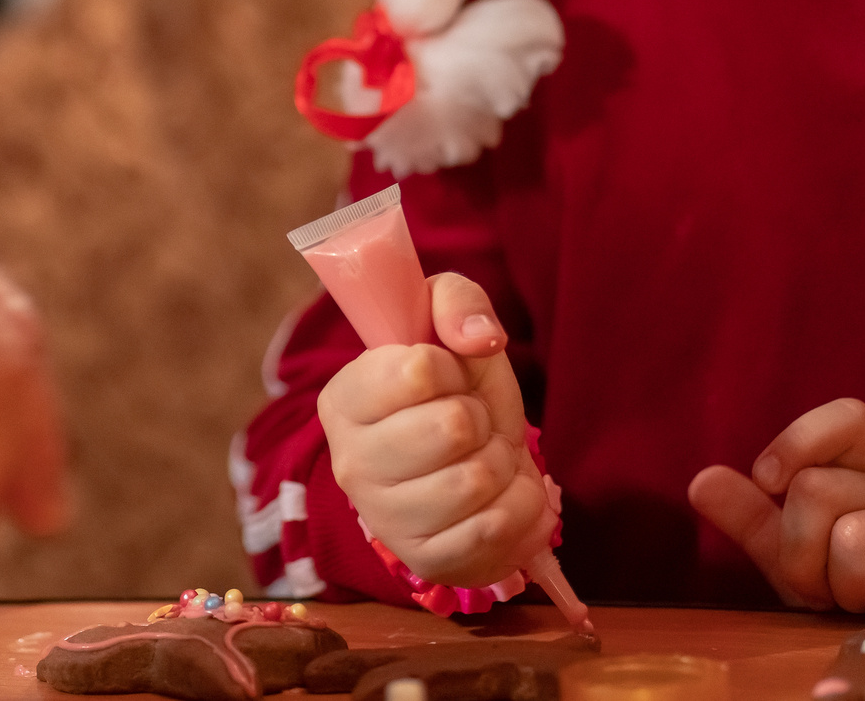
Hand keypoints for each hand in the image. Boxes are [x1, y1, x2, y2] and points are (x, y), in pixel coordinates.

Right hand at [317, 272, 550, 589]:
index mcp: (344, 400)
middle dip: (480, 418)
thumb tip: (480, 338)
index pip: (419, 369)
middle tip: (469, 424)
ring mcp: (387, 519)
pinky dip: (519, 506)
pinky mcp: (428, 561)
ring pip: (477, 480)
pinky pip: (495, 528)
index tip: (446, 377)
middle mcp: (351, 464)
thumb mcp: (449, 323)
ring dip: (501, 461)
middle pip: (453, 426)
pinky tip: (502, 495)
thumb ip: (457, 303)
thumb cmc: (451, 388)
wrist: (468, 462)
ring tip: (483, 458)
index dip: (451, 367)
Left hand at [687, 398, 864, 614]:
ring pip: (853, 538)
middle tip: (826, 589)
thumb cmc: (862, 597)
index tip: (770, 483)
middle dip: (802, 557)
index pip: (847, 419)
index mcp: (863, 477)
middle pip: (817, 490)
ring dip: (844, 588)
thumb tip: (701, 480)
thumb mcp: (797, 559)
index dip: (799, 442)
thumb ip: (753, 519)